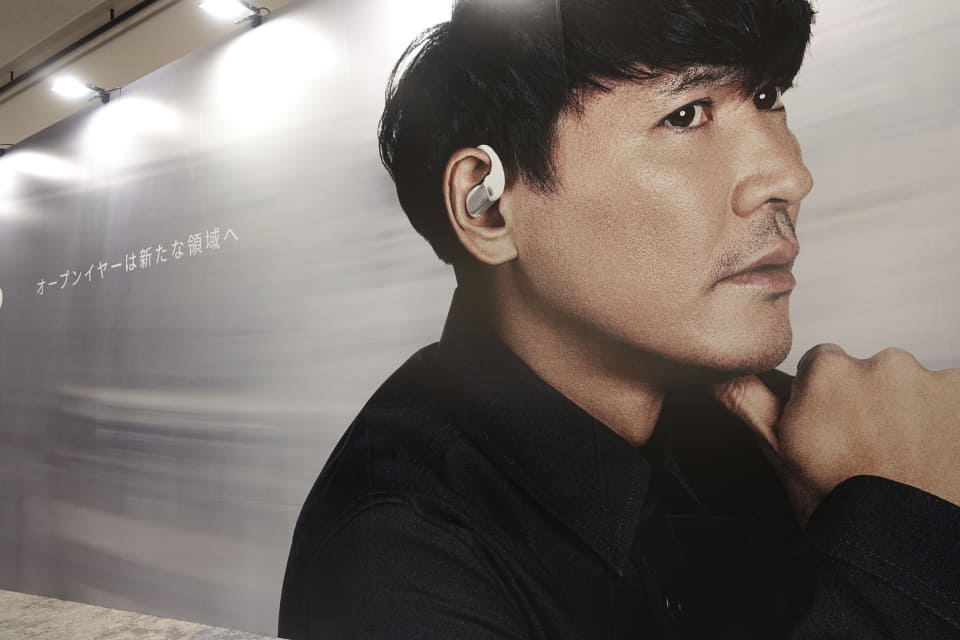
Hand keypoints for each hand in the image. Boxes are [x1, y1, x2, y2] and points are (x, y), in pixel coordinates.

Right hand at [713, 344, 959, 523]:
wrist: (902, 547)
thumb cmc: (842, 505)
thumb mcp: (777, 451)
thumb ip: (746, 398)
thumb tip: (721, 371)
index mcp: (829, 371)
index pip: (826, 365)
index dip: (826, 402)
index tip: (834, 432)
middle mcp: (885, 365)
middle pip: (875, 373)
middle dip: (874, 404)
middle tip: (872, 451)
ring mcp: (936, 383)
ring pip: (919, 388)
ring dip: (916, 415)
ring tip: (907, 460)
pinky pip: (955, 400)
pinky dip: (950, 424)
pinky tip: (936, 457)